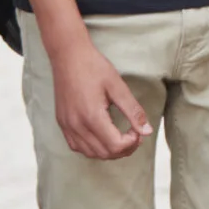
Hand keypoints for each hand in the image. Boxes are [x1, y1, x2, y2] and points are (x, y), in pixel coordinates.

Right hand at [49, 32, 151, 159]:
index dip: (131, 143)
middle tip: (134, 135)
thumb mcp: (118, 87)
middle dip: (123, 149)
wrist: (68, 56)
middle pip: (104, 153)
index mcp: (92, 116)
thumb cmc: (94, 67)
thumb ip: (133, 111)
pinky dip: (92, 148)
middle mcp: (76, 125)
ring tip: (121, 137)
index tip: (138, 131)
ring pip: (90, 153)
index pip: (115, 145)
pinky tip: (103, 137)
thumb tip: (147, 131)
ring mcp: (67, 126)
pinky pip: (77, 146)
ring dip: (109, 151)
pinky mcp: (62, 123)